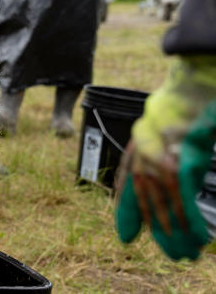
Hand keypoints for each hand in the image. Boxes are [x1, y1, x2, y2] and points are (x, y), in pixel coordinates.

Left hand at [115, 57, 215, 259]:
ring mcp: (161, 146)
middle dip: (159, 227)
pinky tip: (197, 235)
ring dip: (176, 229)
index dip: (128, 208)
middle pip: (147, 194)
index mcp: (142, 136)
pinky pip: (182, 192)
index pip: (129, 178)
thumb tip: (173, 169)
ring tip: (187, 253)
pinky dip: (189, 216)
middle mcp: (144, 142)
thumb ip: (166, 147)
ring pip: (164, 198)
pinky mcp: (182, 151)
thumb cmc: (191, 98)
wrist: (201, 74)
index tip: (126, 234)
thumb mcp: (173, 124)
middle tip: (173, 253)